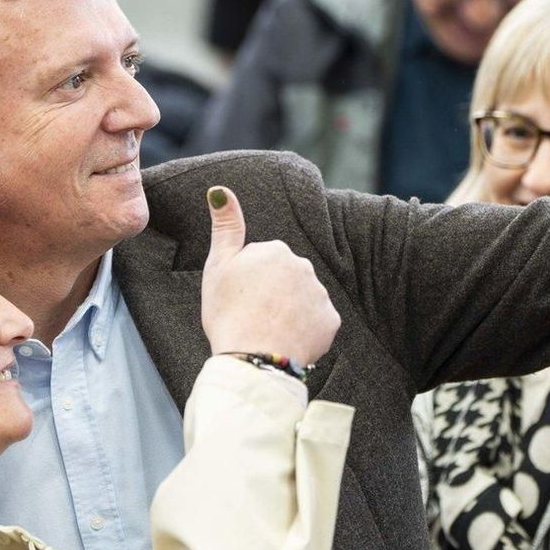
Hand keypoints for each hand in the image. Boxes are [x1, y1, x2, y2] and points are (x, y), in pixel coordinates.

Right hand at [201, 185, 339, 366]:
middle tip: (254, 315)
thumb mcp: (218, 266)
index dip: (249, 282)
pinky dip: (304, 331)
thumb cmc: (228, 313)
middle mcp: (304, 266)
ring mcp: (320, 294)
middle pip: (286, 279)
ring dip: (290, 312)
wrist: (251, 359)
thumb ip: (226, 226)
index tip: (240, 299)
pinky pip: (317, 324)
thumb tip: (220, 189)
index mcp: (276, 250)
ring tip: (269, 330)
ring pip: (303, 300)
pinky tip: (286, 340)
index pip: (264, 262)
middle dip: (274, 294)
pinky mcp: (331, 322)